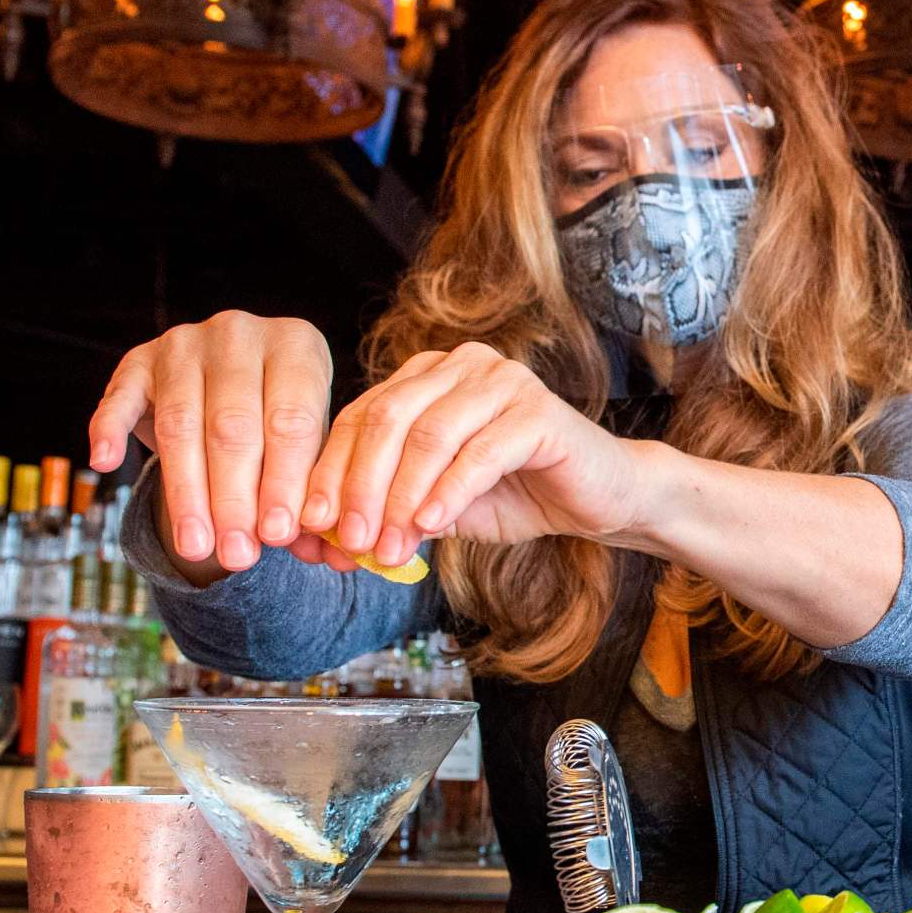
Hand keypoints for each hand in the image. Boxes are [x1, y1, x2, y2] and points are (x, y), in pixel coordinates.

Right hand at [87, 311, 334, 574]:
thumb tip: (296, 541)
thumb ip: (305, 484)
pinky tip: (106, 465)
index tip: (277, 535)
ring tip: (196, 548)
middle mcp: (239, 334)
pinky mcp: (138, 359)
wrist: (237, 376)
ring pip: (181, 423)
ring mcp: (184, 342)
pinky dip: (110, 430)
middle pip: (232, 426)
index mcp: (296, 346)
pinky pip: (119, 397)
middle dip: (233, 499)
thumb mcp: (309, 441)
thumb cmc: (282, 418)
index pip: (291, 421)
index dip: (283, 483)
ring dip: (186, 492)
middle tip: (238, 555)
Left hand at [296, 341, 651, 568]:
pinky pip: (479, 454)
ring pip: (429, 436)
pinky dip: (448, 494)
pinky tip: (431, 528)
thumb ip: (392, 509)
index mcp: (427, 375)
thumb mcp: (439, 505)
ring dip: (401, 498)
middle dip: (359, 485)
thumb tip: (334, 537)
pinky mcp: (538, 411)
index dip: (330, 471)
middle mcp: (461, 365)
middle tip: (348, 540)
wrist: (601, 498)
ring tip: (387, 547)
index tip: (310, 524)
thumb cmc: (518, 495)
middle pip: (387, 419)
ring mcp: (503, 380)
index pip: (360, 417)